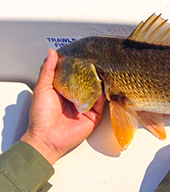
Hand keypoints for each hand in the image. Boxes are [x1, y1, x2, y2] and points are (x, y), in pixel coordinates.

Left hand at [21, 49, 104, 164]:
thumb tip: (52, 53)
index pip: (74, 75)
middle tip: (97, 62)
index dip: (79, 66)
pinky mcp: (94, 115)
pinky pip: (102, 103)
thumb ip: (48, 70)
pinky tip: (105, 86)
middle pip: (87, 82)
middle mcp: (76, 97)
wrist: (47, 138)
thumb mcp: (42, 88)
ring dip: (100, 82)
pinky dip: (105, 95)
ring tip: (104, 71)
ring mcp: (86, 106)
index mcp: (63, 90)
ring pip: (97, 91)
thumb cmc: (41, 116)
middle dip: (92, 73)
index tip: (84, 55)